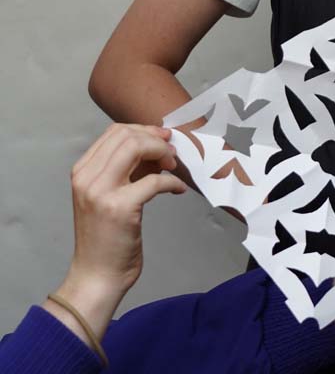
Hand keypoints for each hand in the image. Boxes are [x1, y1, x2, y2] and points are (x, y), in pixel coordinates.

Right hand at [45, 123, 185, 346]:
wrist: (96, 277)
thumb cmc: (104, 237)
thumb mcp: (105, 195)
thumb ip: (122, 170)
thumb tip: (154, 146)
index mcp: (81, 172)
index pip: (114, 132)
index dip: (143, 130)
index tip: (161, 138)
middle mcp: (87, 178)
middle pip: (126, 136)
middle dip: (155, 139)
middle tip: (171, 152)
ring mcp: (102, 193)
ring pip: (137, 148)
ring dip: (162, 153)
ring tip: (173, 166)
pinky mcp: (121, 208)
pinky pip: (155, 181)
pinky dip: (172, 181)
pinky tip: (178, 189)